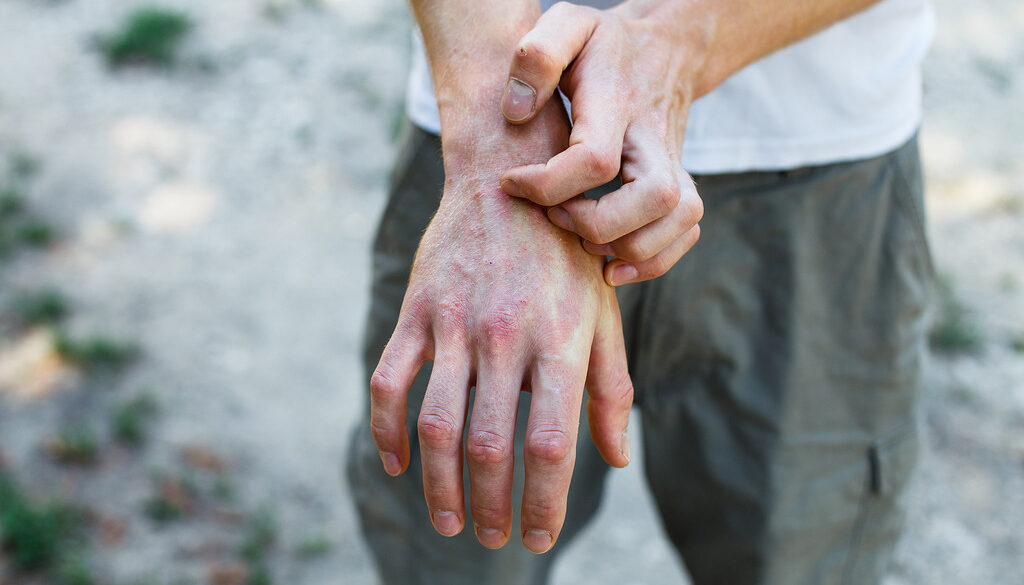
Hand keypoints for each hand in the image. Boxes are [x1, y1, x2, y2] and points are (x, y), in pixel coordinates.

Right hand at [369, 101, 633, 552]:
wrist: (508, 176)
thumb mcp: (601, 313)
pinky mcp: (417, 309)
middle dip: (489, 506)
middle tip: (491, 537)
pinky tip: (399, 465)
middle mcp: (507, 335)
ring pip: (437, 425)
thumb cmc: (566, 253)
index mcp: (561, 340)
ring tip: (449, 521)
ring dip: (439, 485)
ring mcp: (456, 322)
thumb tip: (616, 458)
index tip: (538, 536)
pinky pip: (390, 381)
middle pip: (490, 447)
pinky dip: (386, 432)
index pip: (551, 445)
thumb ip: (609, 387)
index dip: (544, 502)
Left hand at [497, 1, 705, 285]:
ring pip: (677, 220)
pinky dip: (652, 260)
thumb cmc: (603, 45)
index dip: (547, 184)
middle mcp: (654, 136)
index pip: (595, 159)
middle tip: (554, 216)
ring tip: (581, 242)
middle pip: (652, 197)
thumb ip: (536, 55)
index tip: (511, 182)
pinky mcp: (680, 185)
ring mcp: (675, 163)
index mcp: (618, 100)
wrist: (664, 47)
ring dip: (628, 248)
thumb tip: (517, 112)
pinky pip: (684, 234)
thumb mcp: (565, 25)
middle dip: (596, 224)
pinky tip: (610, 263)